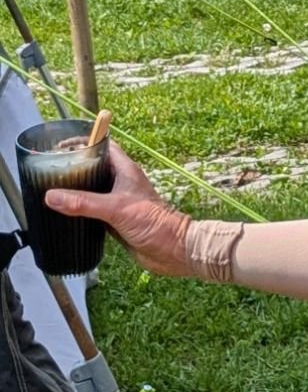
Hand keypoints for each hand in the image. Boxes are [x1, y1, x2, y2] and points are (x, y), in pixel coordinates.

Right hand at [46, 141, 193, 278]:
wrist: (171, 248)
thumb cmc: (153, 221)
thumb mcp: (115, 208)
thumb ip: (83, 202)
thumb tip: (52, 196)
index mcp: (125, 170)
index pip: (103, 146)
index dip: (84, 143)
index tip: (61, 147)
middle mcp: (121, 183)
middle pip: (95, 168)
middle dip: (76, 168)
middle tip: (51, 171)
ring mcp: (118, 201)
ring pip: (93, 190)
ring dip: (77, 191)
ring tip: (54, 192)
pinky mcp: (116, 220)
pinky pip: (94, 211)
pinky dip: (81, 211)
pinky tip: (67, 215)